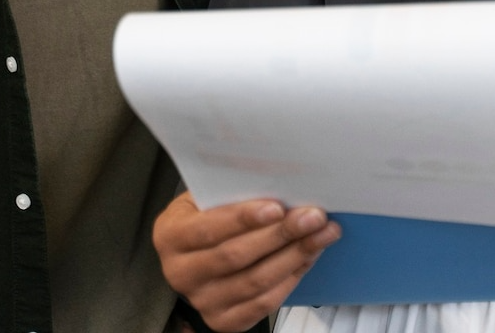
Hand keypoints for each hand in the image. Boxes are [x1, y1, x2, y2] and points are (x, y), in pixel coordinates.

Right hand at [152, 193, 339, 330]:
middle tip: (314, 216)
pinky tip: (309, 255)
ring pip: (255, 281)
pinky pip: (264, 303)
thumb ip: (231, 190)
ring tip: (323, 233)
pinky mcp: (224, 320)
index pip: (208, 229)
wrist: (195, 258)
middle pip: (236, 256)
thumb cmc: (206, 217)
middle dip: (280, 234)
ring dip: (295, 255)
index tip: (278, 207)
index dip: (243, 218)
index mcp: (171, 235)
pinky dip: (292, 277)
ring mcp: (202, 300)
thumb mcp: (205, 197)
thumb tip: (277, 177)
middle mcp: (181, 272)